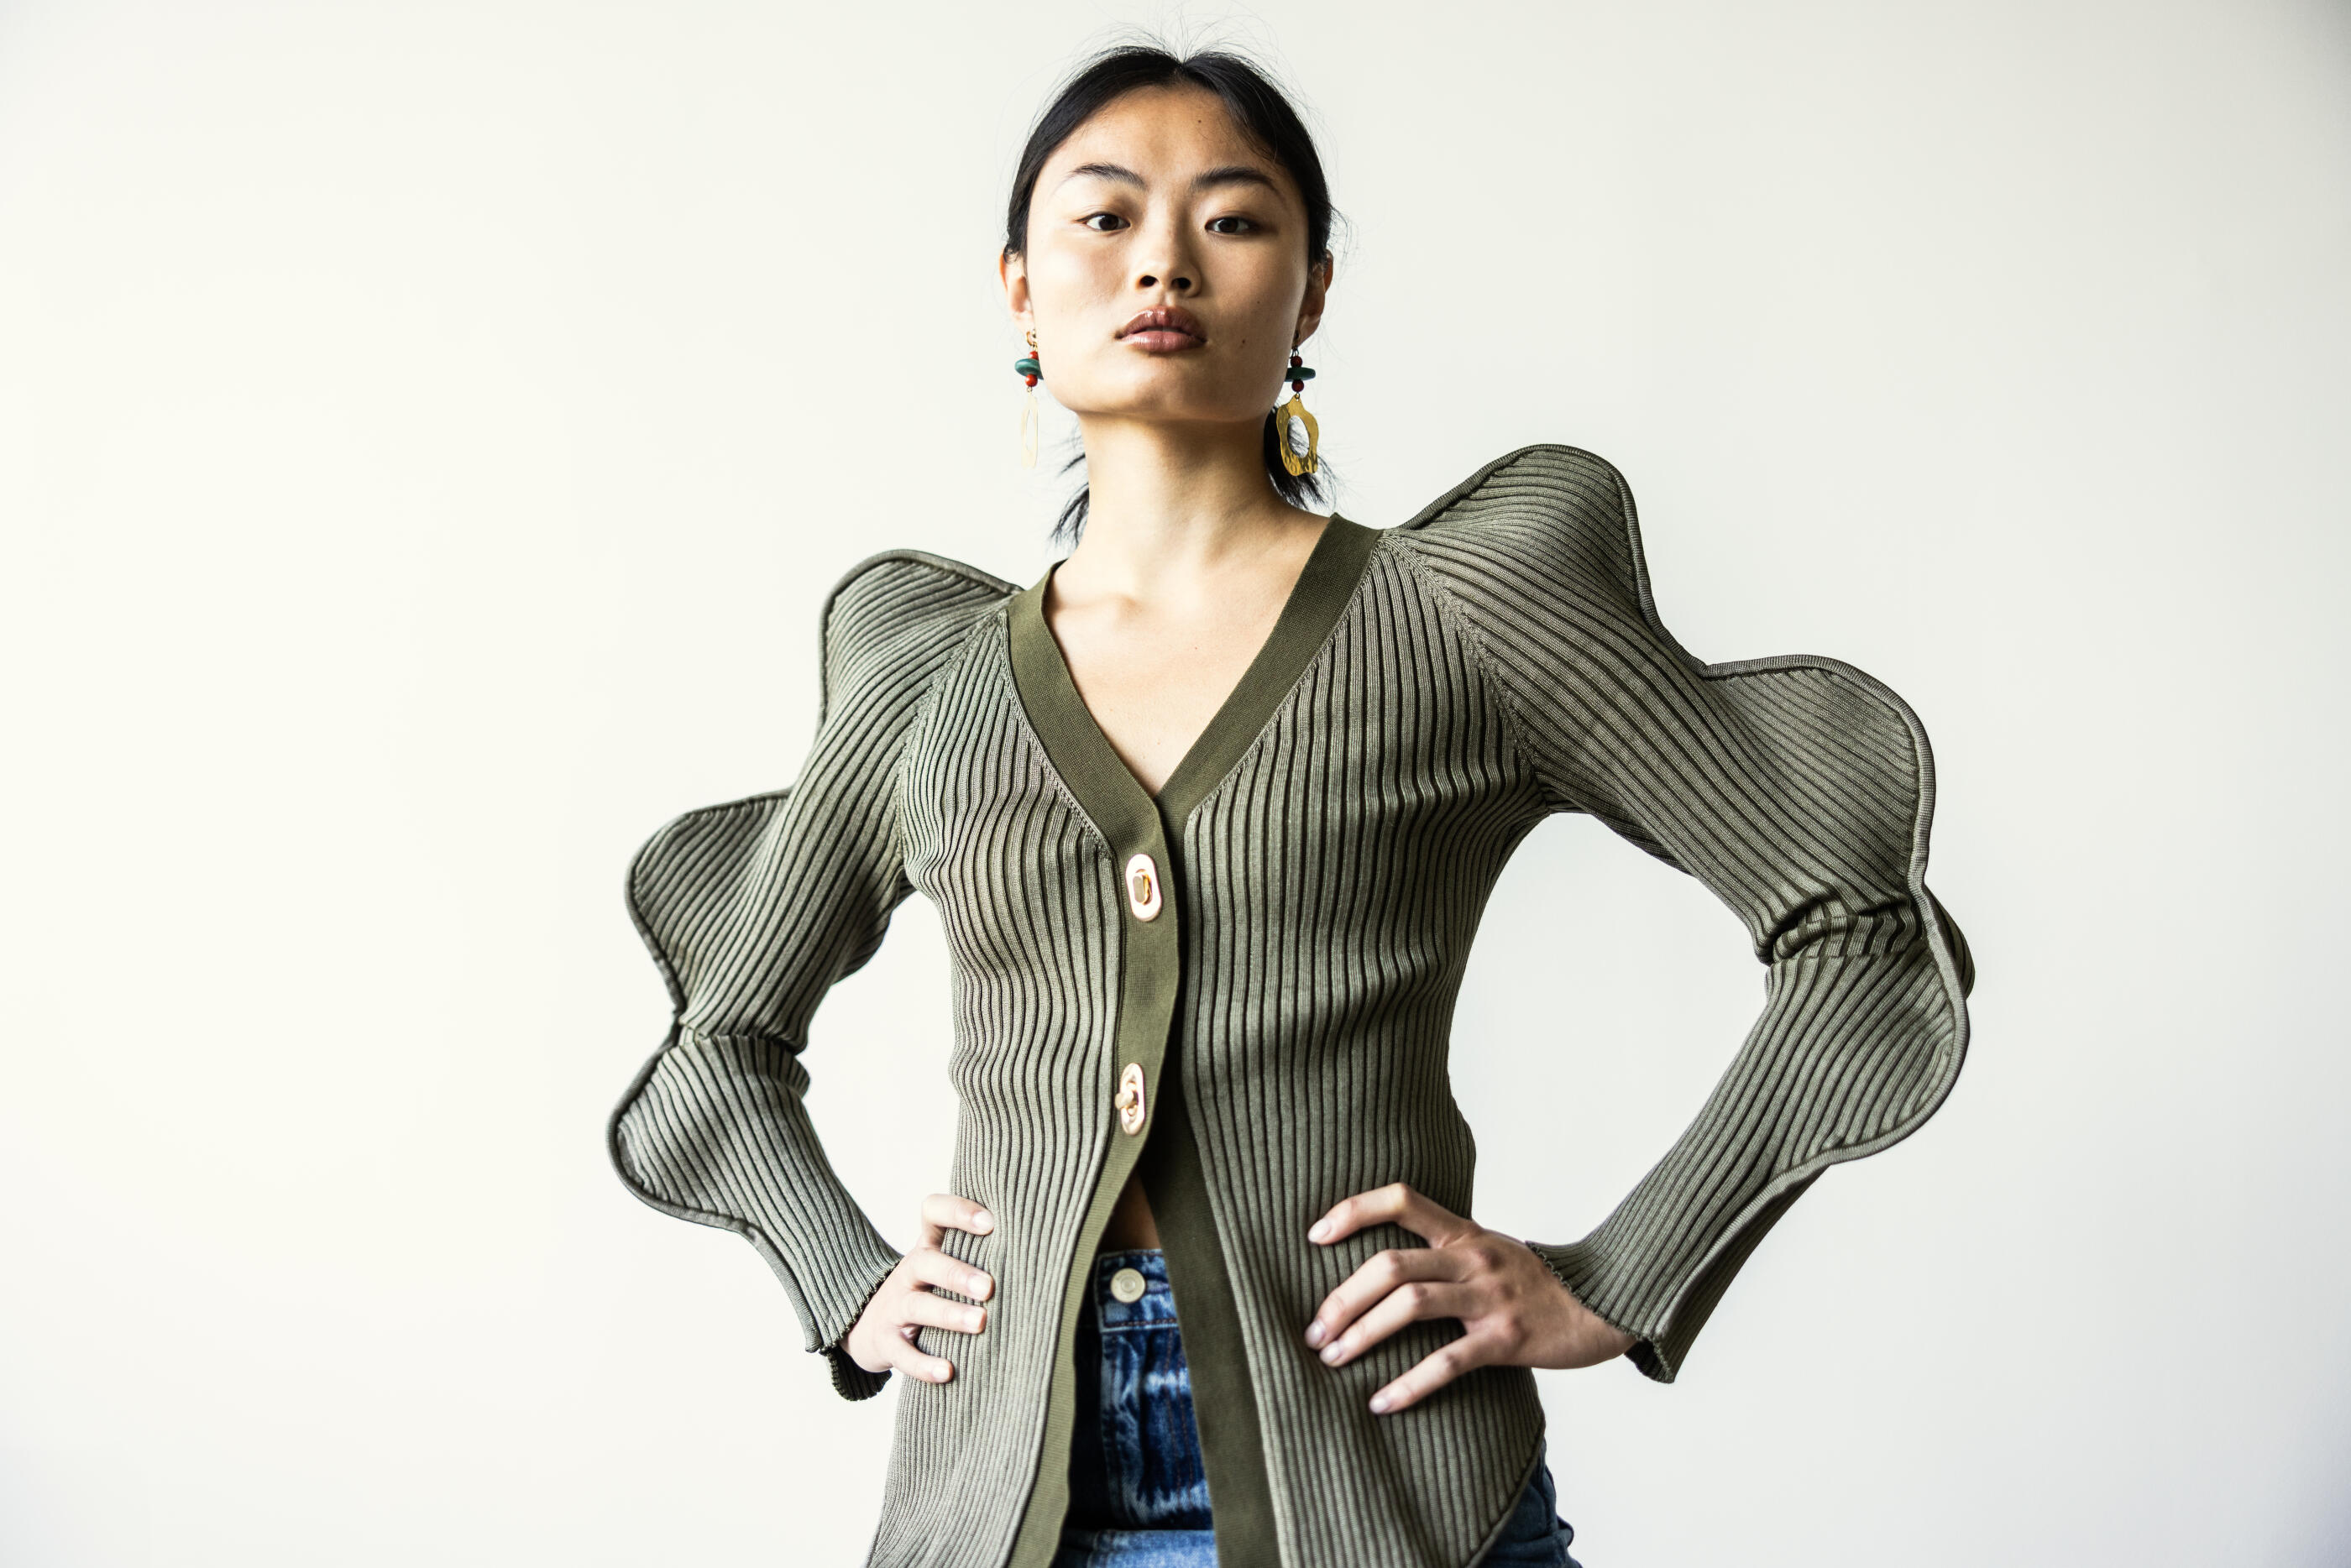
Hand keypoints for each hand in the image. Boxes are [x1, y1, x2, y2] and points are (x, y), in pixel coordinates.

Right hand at [841, 1192, 997, 1382]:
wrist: (868, 1326)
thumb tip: (1042, 1252)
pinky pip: (901, 1353)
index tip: (991, 1222)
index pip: (933, 1213)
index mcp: (928, 1247)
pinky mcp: (886, 1342)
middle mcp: (909, 1273)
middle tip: (989, 1287)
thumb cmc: (928, 1291)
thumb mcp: (944, 1266)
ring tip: (980, 1323)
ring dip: (949, 1314)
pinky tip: (947, 1372)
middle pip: (926, 1262)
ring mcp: (894, 1307)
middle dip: (957, 1273)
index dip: (958, 1212)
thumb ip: (979, 1255)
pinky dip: (923, 1364)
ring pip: (917, 1306)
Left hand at [1303, 1181, 1637, 1414]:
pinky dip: (1409, 1384)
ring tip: (1332, 1359)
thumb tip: (1380, 1271)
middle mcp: (1473, 1256)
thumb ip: (1445, 1252)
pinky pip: (1448, 1362)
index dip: (1352, 1210)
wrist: (1606, 1304)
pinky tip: (1380, 1403)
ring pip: (1410, 1303)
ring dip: (1362, 1333)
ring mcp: (1490, 1296)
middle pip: (1390, 1263)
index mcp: (1464, 1231)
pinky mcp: (1507, 1338)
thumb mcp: (1490, 1251)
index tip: (1314, 1236)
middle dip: (1342, 1298)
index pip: (1400, 1199)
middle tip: (1314, 1332)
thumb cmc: (1538, 1283)